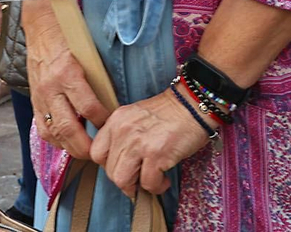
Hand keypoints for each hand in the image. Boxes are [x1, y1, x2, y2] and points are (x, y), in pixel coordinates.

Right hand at [26, 5, 110, 160]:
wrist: (41, 29)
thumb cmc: (69, 40)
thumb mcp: (88, 56)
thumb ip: (98, 80)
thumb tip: (114, 104)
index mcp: (68, 73)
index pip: (88, 107)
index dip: (102, 122)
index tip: (113, 127)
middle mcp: (51, 88)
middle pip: (68, 127)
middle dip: (85, 146)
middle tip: (100, 154)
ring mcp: (40, 96)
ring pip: (53, 133)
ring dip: (70, 147)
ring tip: (85, 152)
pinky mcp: (34, 101)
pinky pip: (43, 128)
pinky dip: (56, 140)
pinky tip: (68, 144)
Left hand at [91, 90, 211, 195]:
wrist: (194, 104)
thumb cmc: (169, 113)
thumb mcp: (136, 117)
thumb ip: (123, 135)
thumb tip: (119, 163)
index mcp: (116, 120)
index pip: (96, 152)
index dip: (108, 165)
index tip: (123, 167)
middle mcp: (123, 131)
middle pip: (110, 171)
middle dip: (126, 180)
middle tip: (140, 178)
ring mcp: (139, 143)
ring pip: (123, 180)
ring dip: (138, 186)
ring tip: (151, 180)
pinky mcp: (157, 154)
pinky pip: (148, 183)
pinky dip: (157, 187)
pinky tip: (164, 179)